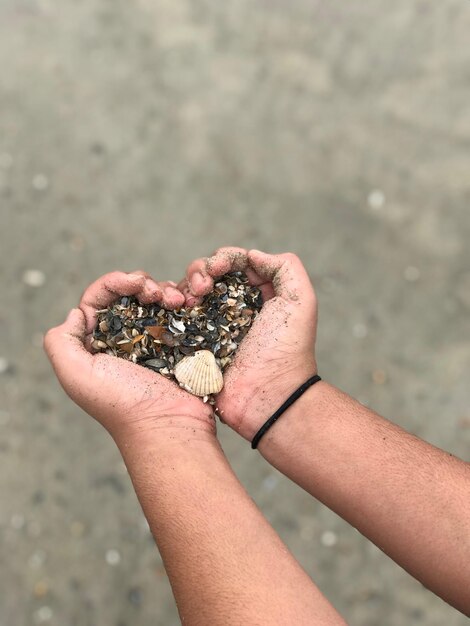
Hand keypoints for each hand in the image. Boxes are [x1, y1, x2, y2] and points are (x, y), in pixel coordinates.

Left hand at [44, 271, 214, 443]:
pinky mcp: (181, 343)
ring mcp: (155, 341)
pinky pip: (180, 313)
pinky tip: (188, 303)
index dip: (114, 282)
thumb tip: (77, 313)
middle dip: (143, 283)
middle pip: (129, 293)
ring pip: (156, 299)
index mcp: (97, 343)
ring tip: (176, 300)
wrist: (170, 425)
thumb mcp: (76, 375)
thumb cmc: (122, 404)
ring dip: (165, 290)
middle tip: (155, 292)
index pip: (99, 298)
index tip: (133, 282)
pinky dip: (183, 302)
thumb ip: (61, 341)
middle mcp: (124, 339)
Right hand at [178, 248, 317, 440]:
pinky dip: (172, 305)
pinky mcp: (194, 342)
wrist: (267, 396)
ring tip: (190, 299)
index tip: (219, 267)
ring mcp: (211, 324)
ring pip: (189, 291)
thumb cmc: (286, 349)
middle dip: (201, 270)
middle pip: (208, 272)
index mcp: (258, 294)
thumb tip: (252, 255)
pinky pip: (176, 316)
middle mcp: (233, 306)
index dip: (224, 258)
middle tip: (203, 287)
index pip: (235, 262)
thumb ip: (284, 267)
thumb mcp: (300, 301)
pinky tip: (177, 307)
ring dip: (186, 286)